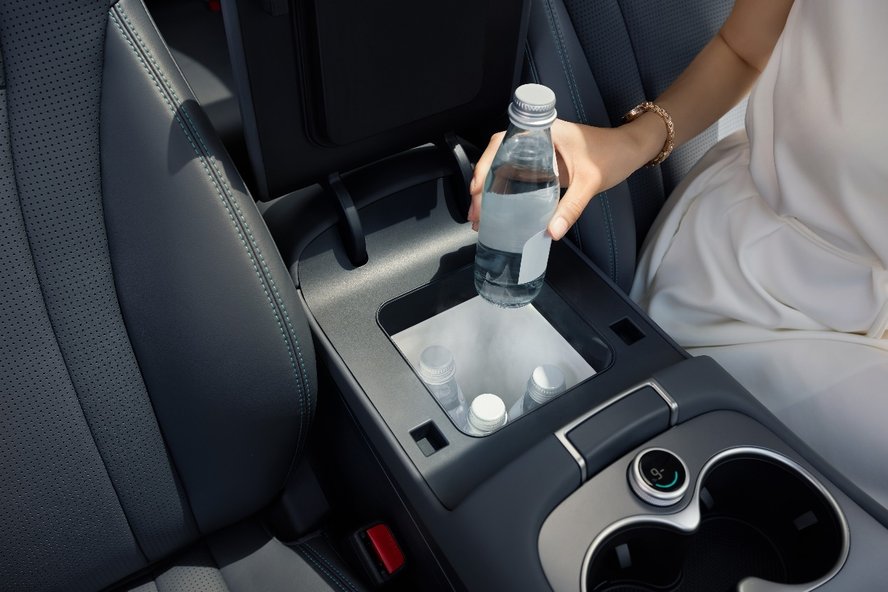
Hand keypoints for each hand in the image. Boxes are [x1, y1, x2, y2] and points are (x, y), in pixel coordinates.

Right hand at [468, 119, 653, 239]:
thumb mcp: (591, 182)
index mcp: (543, 132)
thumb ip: (571, 207)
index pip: (502, 142)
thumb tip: (551, 232)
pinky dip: (504, 192)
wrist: (631, 150)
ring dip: (489, 190)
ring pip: (503, 168)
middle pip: (497, 157)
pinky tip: (498, 211)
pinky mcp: (542, 166)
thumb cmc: (612, 155)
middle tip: (476, 211)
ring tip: (480, 215)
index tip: (477, 187)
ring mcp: (537, 153)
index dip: (485, 163)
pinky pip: (516, 176)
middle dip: (481, 184)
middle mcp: (535, 139)